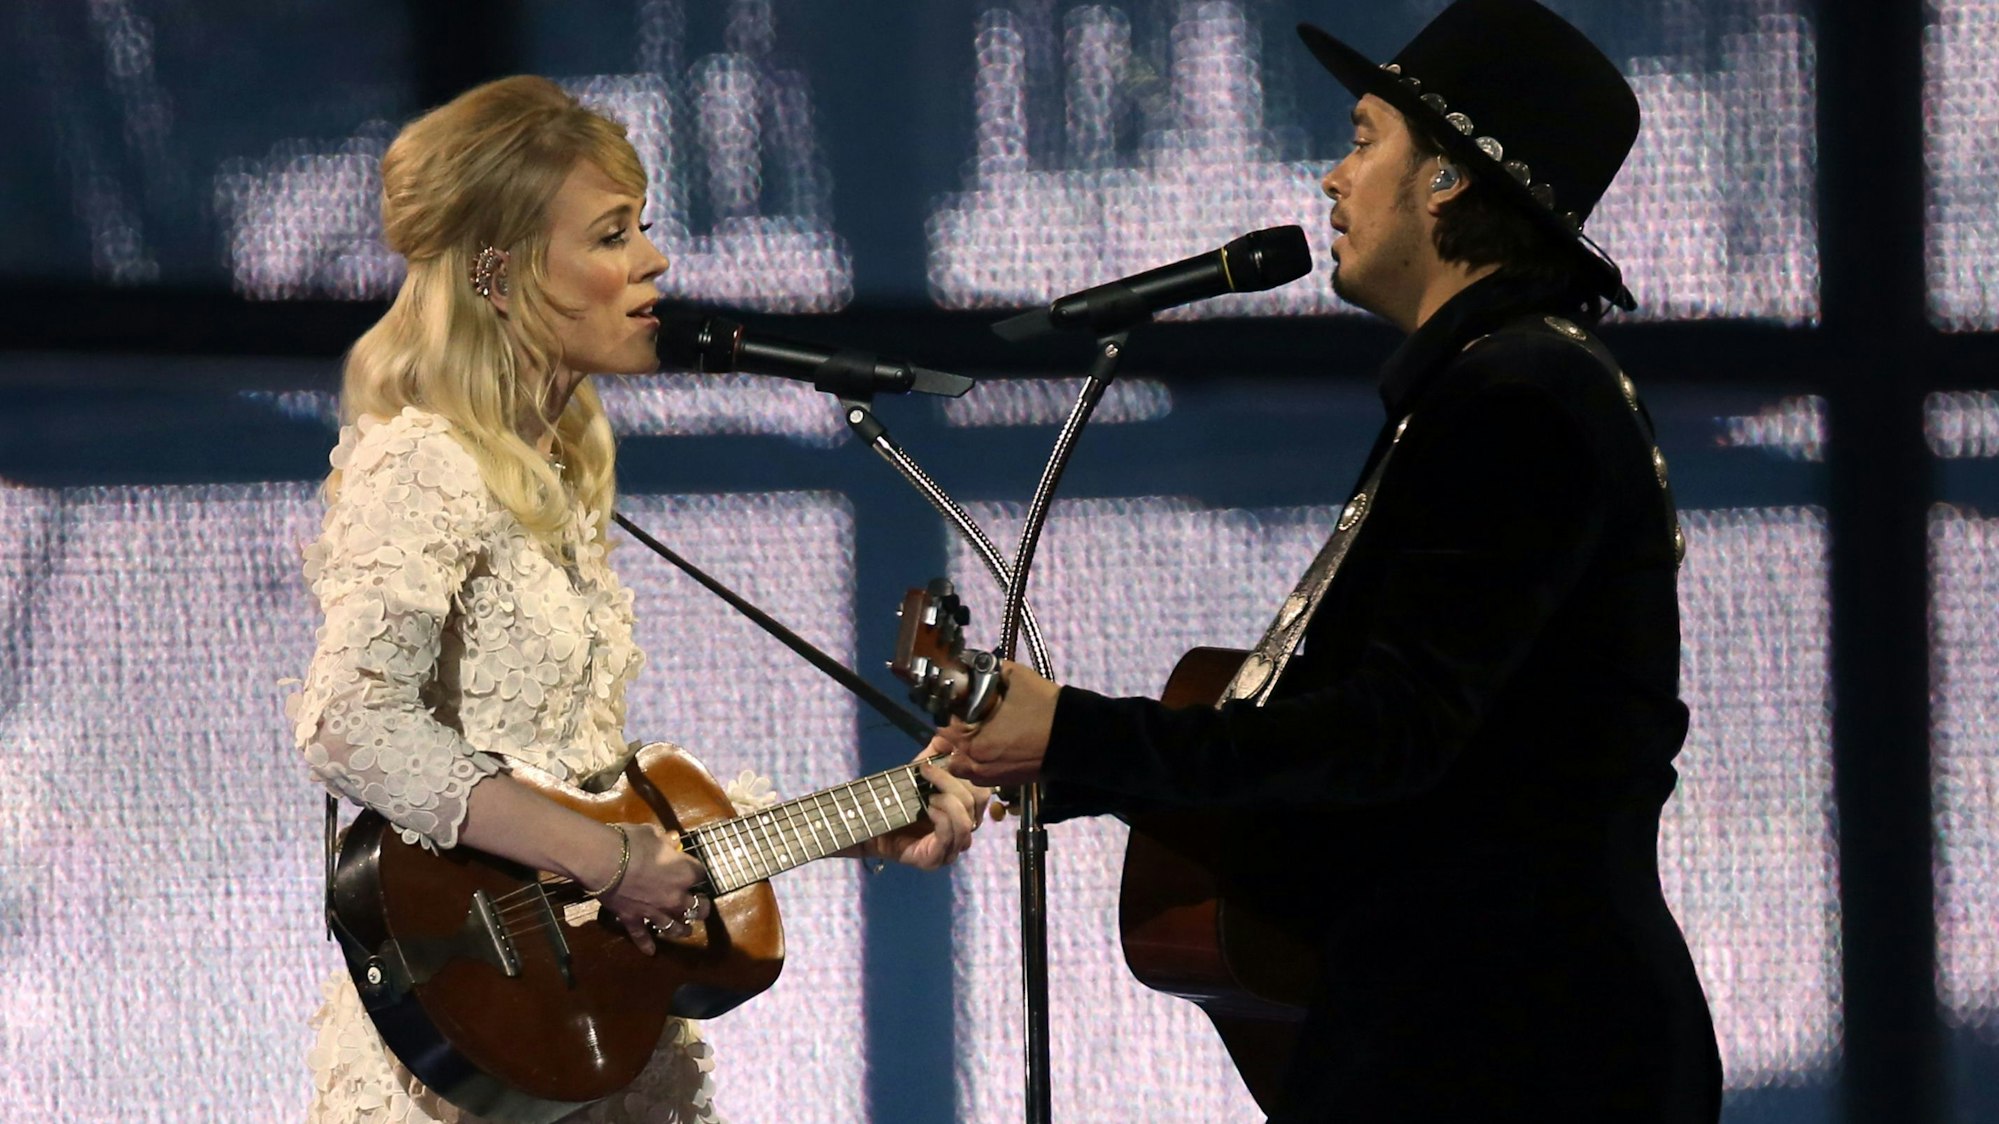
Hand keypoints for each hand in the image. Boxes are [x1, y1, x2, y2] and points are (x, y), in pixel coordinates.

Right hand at [598, 822, 711, 954]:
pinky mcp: (633, 919)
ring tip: (687, 931)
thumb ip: (664, 841)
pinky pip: (641, 935)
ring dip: (682, 930)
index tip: (694, 870)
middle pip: (695, 907)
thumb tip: (671, 840)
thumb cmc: (631, 842)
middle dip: (700, 907)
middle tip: (700, 906)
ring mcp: (654, 911)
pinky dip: (646, 944)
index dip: (697, 872)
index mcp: (684, 872)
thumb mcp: (652, 833)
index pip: (700, 874)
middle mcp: (675, 897)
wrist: (604, 861)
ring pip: (674, 927)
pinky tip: (651, 952)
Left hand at [868, 752, 991, 870]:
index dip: (967, 771)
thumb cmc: (894, 803)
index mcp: (963, 811)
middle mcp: (963, 831)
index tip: (945, 755)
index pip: (982, 791)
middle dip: (953, 783)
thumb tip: (947, 735)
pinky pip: (950, 836)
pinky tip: (928, 809)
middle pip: (977, 803)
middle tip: (928, 772)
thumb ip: (933, 754)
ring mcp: (952, 848)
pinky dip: (942, 818)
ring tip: (927, 795)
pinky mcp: (936, 860)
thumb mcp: (916, 774)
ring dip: (948, 801)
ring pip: (967, 822)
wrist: (866, 828)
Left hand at [939, 660, 1057, 788]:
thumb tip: (974, 663)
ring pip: (963, 766)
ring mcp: (992, 778)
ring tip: (980, 734)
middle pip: (950, 750)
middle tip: (969, 718)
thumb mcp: (1016, 677)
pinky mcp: (1007, 783)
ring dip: (965, 751)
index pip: (944, 729)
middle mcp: (978, 765)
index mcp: (974, 742)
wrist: (1077, 738)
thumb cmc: (1045, 709)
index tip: (959, 703)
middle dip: (955, 734)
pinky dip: (981, 762)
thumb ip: (989, 668)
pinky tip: (996, 745)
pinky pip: (981, 775)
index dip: (950, 713)